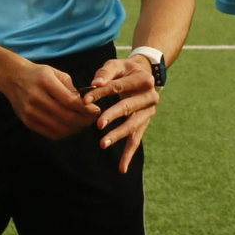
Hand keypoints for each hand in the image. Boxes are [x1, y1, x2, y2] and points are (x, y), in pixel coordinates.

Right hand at [4, 61, 98, 139]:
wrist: (12, 77)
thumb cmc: (38, 74)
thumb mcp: (56, 73)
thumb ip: (71, 88)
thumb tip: (85, 104)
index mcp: (45, 82)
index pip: (69, 100)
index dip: (85, 108)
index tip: (96, 110)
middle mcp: (36, 97)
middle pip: (66, 116)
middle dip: (84, 120)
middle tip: (92, 119)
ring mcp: (30, 111)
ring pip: (59, 128)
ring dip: (75, 128)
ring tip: (82, 124)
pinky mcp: (27, 121)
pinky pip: (49, 133)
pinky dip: (63, 133)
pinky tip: (69, 127)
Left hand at [81, 56, 160, 173]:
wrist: (144, 76)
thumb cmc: (125, 71)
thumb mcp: (116, 65)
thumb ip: (105, 73)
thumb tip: (95, 84)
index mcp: (143, 79)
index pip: (118, 87)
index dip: (101, 93)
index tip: (85, 100)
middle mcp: (150, 96)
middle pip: (127, 107)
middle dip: (112, 115)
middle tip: (98, 124)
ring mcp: (149, 112)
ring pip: (132, 126)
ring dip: (118, 135)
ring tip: (103, 143)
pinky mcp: (145, 123)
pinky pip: (136, 140)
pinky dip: (128, 154)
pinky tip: (122, 168)